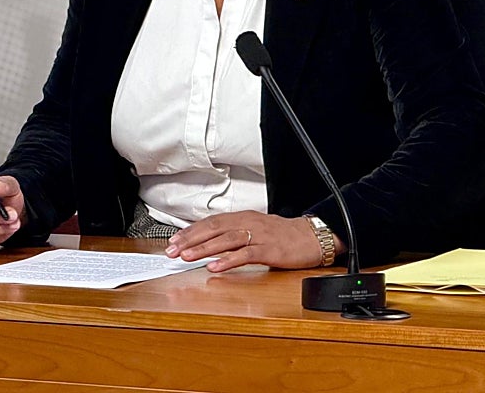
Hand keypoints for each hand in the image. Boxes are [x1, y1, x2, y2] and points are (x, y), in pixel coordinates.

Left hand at [164, 210, 342, 272]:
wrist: (311, 237)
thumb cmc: (283, 236)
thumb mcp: (255, 230)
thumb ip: (234, 235)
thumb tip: (209, 243)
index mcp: (242, 218)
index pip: (210, 222)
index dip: (190, 231)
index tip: (173, 241)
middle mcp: (248, 223)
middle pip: (213, 228)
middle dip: (190, 239)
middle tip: (172, 249)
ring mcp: (258, 236)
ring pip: (225, 240)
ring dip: (204, 249)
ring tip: (186, 257)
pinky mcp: (269, 250)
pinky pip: (245, 255)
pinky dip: (228, 260)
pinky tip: (215, 267)